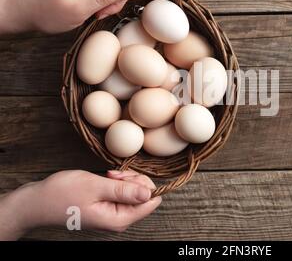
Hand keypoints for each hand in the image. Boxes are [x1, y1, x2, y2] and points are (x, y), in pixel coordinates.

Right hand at [0, 170, 160, 239]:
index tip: (125, 177)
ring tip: (107, 176)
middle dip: (132, 180)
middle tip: (112, 175)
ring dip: (123, 179)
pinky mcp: (108, 208)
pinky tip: (105, 178)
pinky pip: (123, 192)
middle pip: (144, 195)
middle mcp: (119, 220)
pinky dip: (116, 182)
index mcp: (119, 219)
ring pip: (134, 191)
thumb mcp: (95, 187)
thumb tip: (150, 194)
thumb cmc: (62, 194)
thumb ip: (124, 191)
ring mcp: (114, 214)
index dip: (142, 184)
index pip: (151, 201)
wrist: (37, 202)